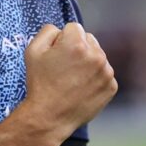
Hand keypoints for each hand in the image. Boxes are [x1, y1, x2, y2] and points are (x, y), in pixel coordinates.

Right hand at [23, 23, 117, 138]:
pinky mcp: (111, 86)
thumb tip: (62, 30)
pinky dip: (95, 79)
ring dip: (88, 63)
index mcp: (77, 44)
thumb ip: (48, 31)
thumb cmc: (40, 83)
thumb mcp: (33, 50)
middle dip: (78, 48)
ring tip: (72, 79)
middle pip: (89, 40)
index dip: (62, 40)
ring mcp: (106, 72)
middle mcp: (96, 55)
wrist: (49, 117)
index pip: (74, 28)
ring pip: (98, 56)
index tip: (57, 55)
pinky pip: (104, 74)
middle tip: (65, 68)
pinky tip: (81, 88)